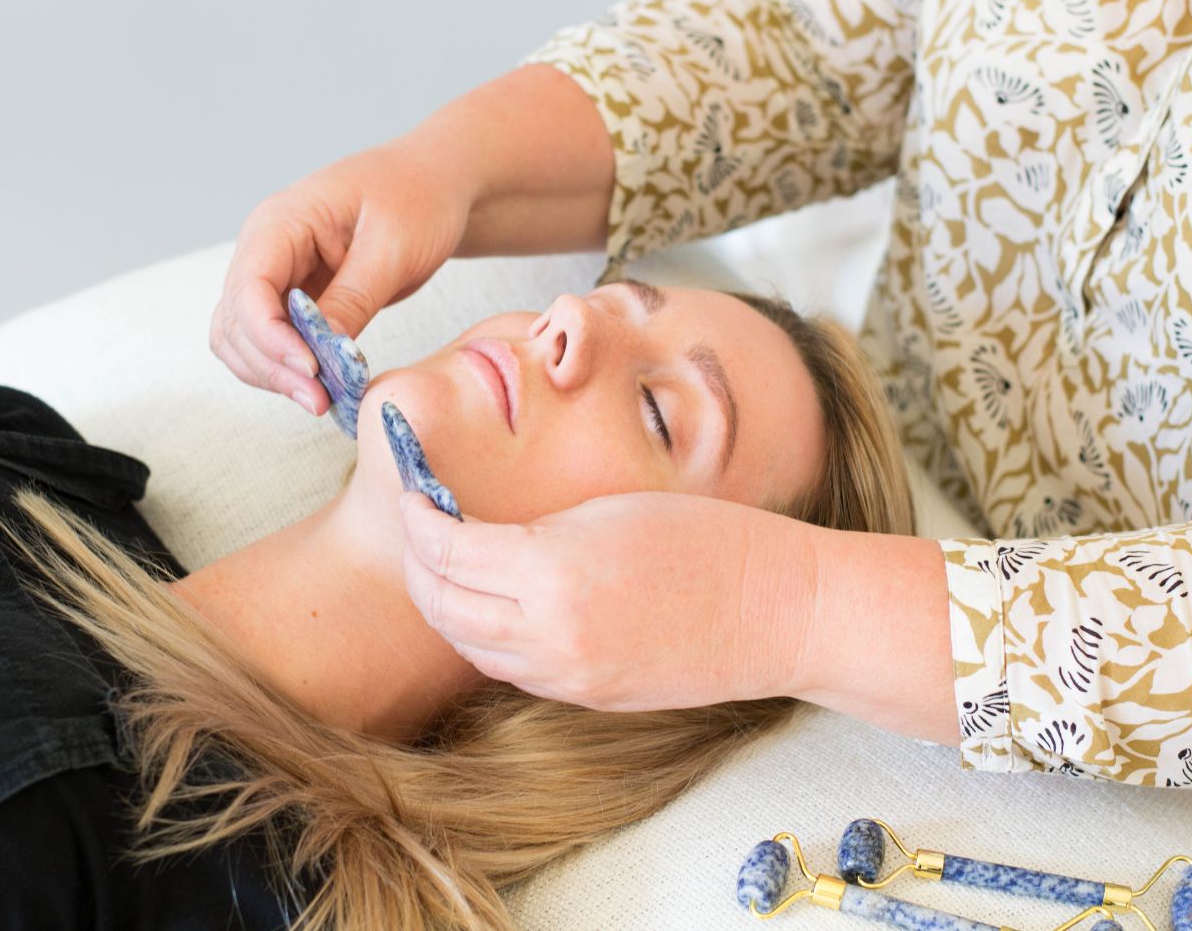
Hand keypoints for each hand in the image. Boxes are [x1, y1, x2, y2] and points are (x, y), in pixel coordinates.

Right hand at [210, 138, 477, 415]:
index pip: (248, 288)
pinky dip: (287, 369)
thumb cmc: (418, 198)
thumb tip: (322, 353)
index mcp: (281, 222)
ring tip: (323, 400)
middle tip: (321, 401)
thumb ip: (354, 298)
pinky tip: (323, 386)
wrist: (436, 185)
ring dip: (273, 375)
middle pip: (237, 322)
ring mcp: (276, 276)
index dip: (270, 336)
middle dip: (272, 366)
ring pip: (243, 339)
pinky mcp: (295, 299)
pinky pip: (271, 342)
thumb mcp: (393, 247)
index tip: (311, 369)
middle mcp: (266, 250)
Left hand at [396, 490, 818, 711]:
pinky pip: (511, 670)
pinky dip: (485, 635)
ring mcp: (567, 678)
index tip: (412, 493)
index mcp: (553, 574)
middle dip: (418, 564)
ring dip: (446, 604)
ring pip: (470, 646)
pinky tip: (494, 602)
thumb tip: (476, 539)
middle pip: (442, 606)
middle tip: (418, 526)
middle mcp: (550, 637)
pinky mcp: (586, 698)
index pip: (448, 551)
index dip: (418, 519)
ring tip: (448, 563)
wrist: (778, 611)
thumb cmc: (708, 539)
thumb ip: (533, 534)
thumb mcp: (608, 510)